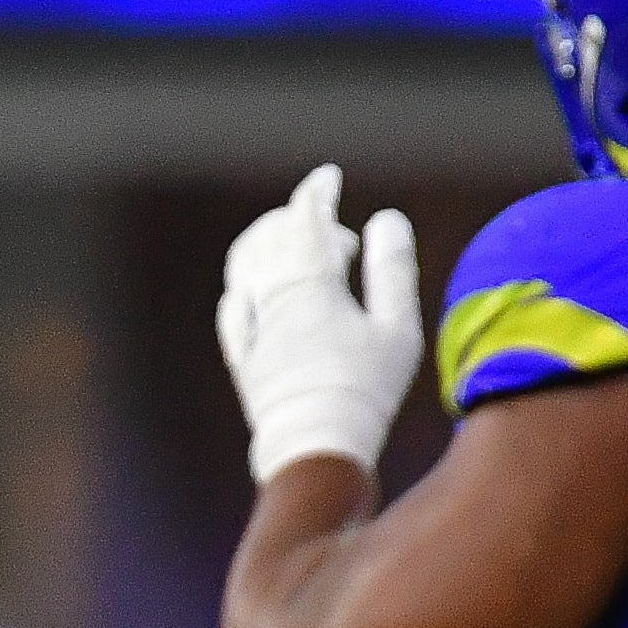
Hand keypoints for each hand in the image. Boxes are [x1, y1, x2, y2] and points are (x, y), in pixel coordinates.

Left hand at [217, 162, 420, 484]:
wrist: (314, 450)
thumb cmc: (365, 391)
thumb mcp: (396, 329)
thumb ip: (392, 269)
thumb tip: (385, 218)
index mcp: (311, 285)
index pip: (306, 220)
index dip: (316, 192)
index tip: (328, 177)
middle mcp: (273, 299)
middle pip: (271, 237)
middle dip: (298, 220)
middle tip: (336, 238)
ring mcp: (252, 330)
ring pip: (244, 268)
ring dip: (265, 245)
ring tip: (290, 249)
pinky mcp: (242, 362)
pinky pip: (231, 311)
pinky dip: (243, 286)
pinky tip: (253, 290)